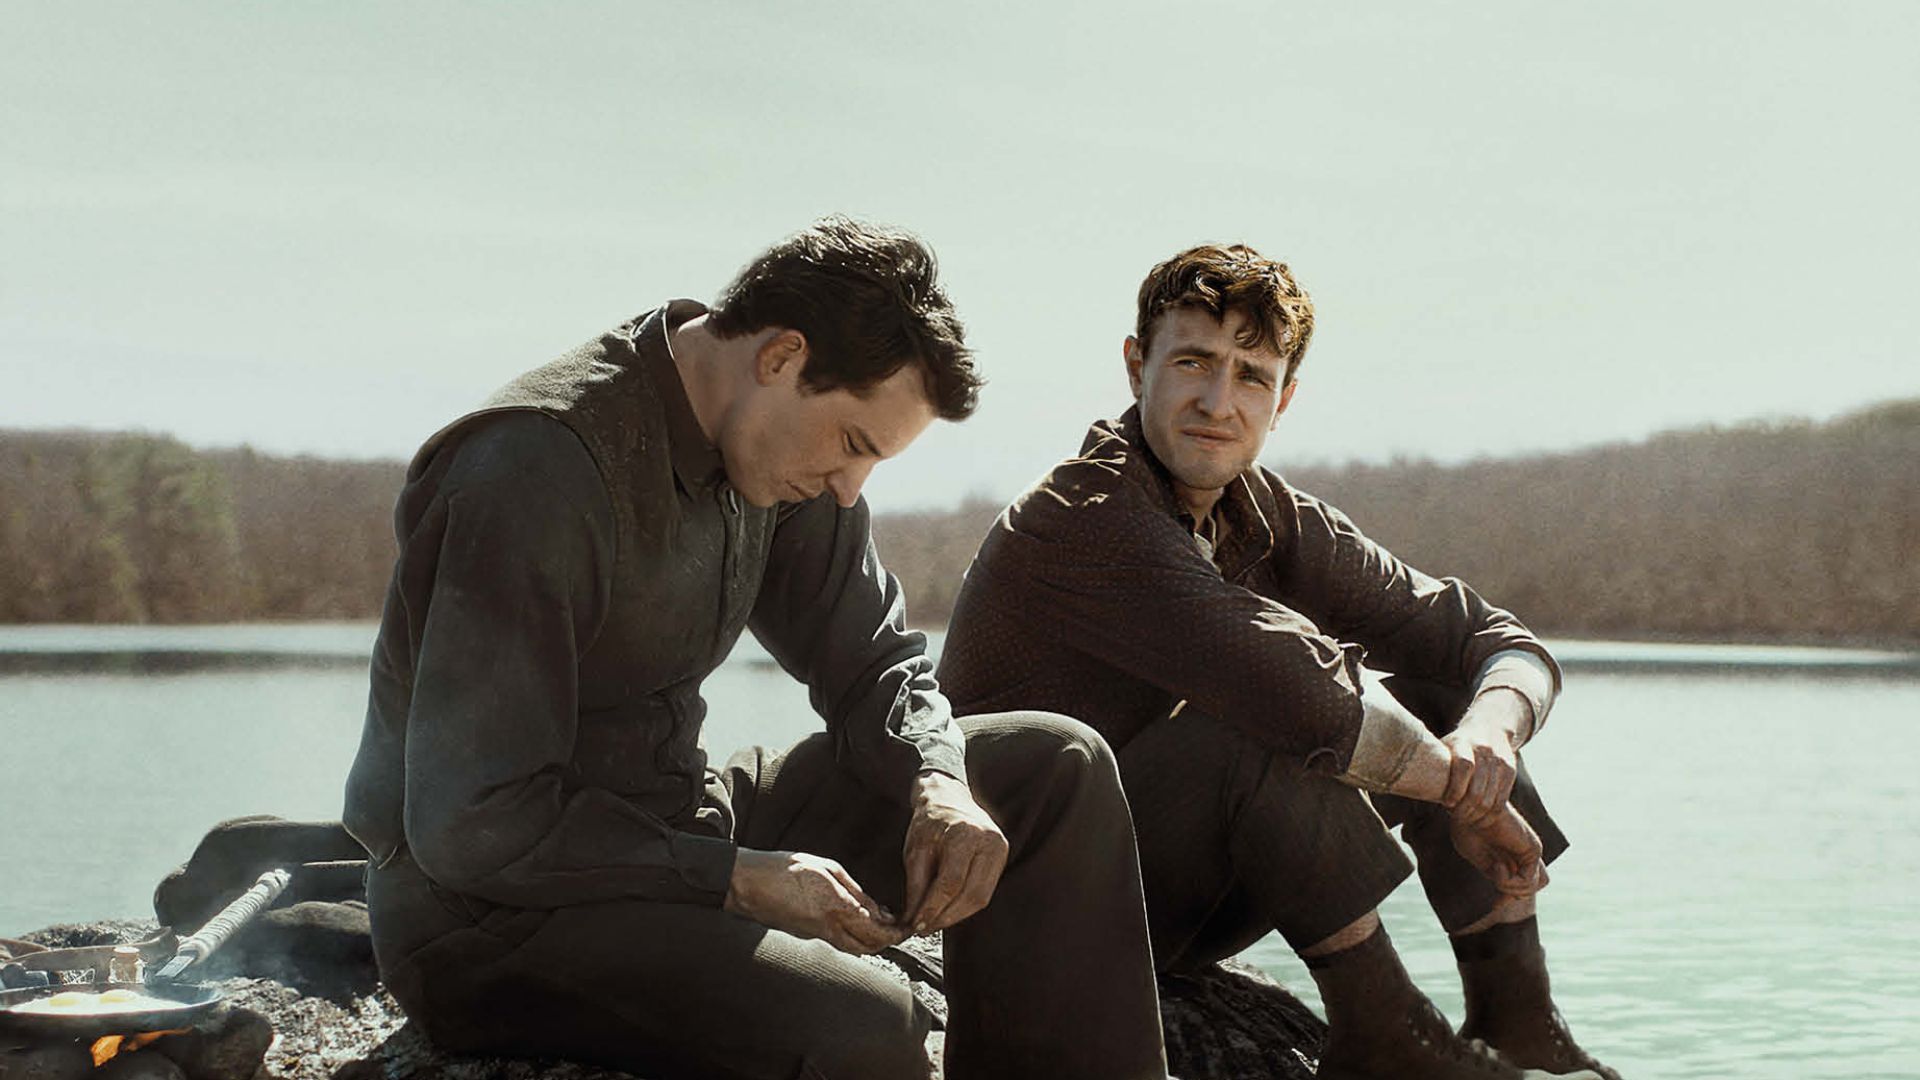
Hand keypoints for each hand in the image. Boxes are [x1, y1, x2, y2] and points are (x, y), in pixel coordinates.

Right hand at [723, 848, 904, 954]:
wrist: (747, 884)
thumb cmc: (782, 869)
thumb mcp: (826, 867)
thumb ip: (854, 890)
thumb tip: (876, 908)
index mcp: (836, 906)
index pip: (876, 930)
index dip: (896, 932)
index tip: (907, 926)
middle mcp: (828, 927)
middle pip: (869, 947)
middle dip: (889, 941)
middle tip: (901, 930)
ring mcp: (817, 936)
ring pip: (854, 950)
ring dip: (873, 943)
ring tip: (884, 929)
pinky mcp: (807, 937)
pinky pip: (839, 944)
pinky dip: (855, 939)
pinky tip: (858, 926)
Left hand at [900, 770, 1008, 934]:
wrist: (950, 799)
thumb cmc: (929, 823)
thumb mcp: (915, 850)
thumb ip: (915, 885)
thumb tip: (913, 919)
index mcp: (964, 834)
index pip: (950, 883)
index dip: (933, 909)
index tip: (916, 925)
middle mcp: (988, 841)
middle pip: (970, 895)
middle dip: (945, 918)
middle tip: (924, 929)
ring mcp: (1000, 848)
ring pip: (981, 898)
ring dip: (956, 916)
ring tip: (935, 923)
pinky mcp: (1002, 856)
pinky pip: (985, 891)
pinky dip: (965, 906)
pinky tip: (949, 911)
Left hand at [1439, 691, 1526, 822]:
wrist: (1489, 726)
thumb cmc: (1455, 745)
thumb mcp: (1442, 747)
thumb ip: (1432, 766)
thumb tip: (1407, 786)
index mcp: (1463, 742)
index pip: (1463, 766)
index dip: (1455, 789)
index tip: (1447, 804)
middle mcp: (1484, 749)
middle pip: (1478, 788)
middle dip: (1466, 809)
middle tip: (1455, 817)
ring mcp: (1499, 760)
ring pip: (1491, 798)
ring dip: (1477, 815)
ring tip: (1465, 820)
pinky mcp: (1510, 770)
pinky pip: (1502, 800)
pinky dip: (1491, 815)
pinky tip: (1479, 819)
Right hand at [1449, 802, 1548, 898]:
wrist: (1468, 806)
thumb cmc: (1467, 827)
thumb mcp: (1480, 860)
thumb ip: (1496, 877)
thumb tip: (1507, 900)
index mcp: (1511, 855)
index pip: (1524, 884)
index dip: (1509, 898)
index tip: (1494, 905)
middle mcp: (1524, 853)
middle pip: (1535, 886)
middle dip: (1514, 893)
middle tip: (1497, 892)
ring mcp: (1530, 851)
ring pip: (1533, 887)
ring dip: (1510, 889)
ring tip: (1494, 872)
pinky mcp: (1533, 848)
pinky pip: (1528, 880)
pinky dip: (1509, 881)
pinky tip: (1496, 867)